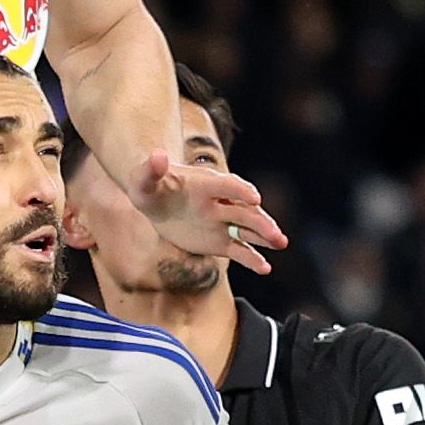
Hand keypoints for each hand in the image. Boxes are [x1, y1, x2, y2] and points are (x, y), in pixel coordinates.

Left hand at [137, 139, 285, 276]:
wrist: (156, 202)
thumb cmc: (150, 188)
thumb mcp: (144, 180)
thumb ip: (152, 170)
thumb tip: (158, 156)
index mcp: (206, 184)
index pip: (227, 185)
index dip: (240, 190)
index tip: (254, 198)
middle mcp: (219, 203)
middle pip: (244, 211)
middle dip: (260, 221)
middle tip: (274, 233)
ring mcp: (222, 223)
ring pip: (247, 230)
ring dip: (265, 237)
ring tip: (281, 243)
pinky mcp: (220, 242)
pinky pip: (239, 250)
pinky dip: (252, 259)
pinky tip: (266, 268)